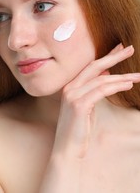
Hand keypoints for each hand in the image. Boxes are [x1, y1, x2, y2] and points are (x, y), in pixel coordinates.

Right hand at [39, 44, 139, 192]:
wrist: (66, 150)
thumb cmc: (78, 129)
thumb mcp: (87, 107)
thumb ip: (94, 90)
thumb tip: (107, 74)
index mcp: (71, 87)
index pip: (91, 67)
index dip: (106, 57)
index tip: (119, 49)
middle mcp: (70, 87)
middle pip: (95, 67)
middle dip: (114, 57)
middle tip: (130, 48)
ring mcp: (73, 95)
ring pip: (101, 80)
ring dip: (122, 76)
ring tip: (138, 75)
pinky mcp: (79, 104)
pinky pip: (101, 91)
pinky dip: (116, 86)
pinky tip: (128, 84)